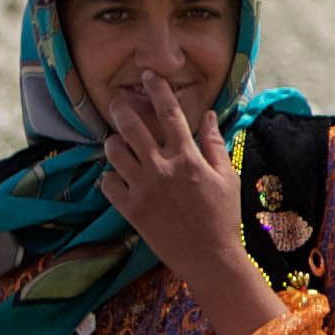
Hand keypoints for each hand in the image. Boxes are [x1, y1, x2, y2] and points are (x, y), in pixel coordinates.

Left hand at [94, 67, 278, 334]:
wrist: (210, 258)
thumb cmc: (223, 217)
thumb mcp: (227, 177)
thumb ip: (215, 144)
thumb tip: (207, 116)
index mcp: (188, 158)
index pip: (170, 114)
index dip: (157, 90)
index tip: (147, 76)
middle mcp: (162, 168)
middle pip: (132, 126)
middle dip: (122, 108)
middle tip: (118, 102)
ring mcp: (143, 188)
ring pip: (114, 151)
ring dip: (114, 142)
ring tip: (118, 143)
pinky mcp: (130, 209)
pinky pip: (107, 183)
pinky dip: (110, 177)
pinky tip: (118, 177)